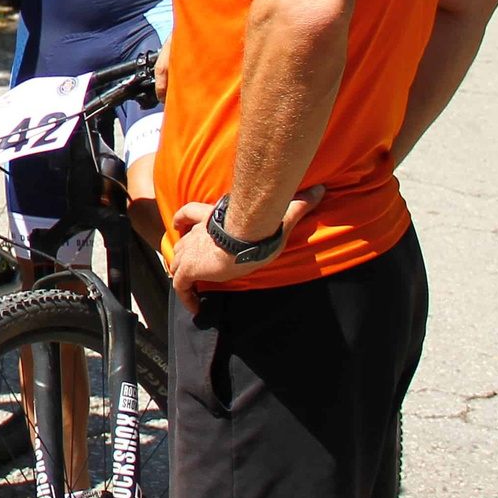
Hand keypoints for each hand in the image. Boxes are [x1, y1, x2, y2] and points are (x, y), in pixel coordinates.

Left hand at [168, 186, 325, 311]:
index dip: (182, 219)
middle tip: (187, 264)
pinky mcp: (189, 269)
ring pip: (178, 262)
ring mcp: (191, 251)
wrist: (244, 238)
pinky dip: (186, 296)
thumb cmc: (261, 228)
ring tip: (190, 286)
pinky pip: (181, 286)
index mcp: (212, 217)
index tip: (178, 224)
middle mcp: (197, 233)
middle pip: (182, 241)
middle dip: (183, 251)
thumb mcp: (280, 215)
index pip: (190, 213)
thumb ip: (298, 203)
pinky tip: (195, 307)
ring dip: (182, 272)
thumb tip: (320, 190)